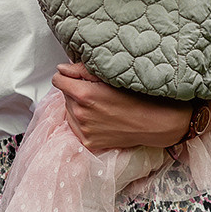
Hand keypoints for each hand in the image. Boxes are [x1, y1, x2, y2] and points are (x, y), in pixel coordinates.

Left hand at [51, 62, 189, 151]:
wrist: (153, 122)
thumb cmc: (136, 96)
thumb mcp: (108, 77)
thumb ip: (80, 70)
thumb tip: (61, 69)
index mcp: (84, 94)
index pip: (57, 80)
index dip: (66, 76)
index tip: (74, 77)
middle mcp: (80, 114)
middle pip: (64, 95)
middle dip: (75, 91)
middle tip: (95, 91)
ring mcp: (83, 130)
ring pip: (68, 111)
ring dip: (77, 106)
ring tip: (98, 105)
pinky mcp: (88, 142)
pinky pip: (75, 127)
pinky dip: (82, 121)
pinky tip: (98, 117)